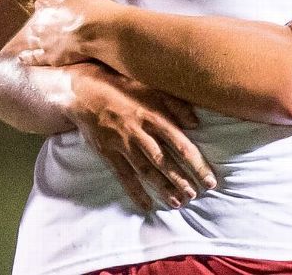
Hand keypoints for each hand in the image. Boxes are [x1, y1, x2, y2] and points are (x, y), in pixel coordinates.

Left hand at [17, 0, 102, 66]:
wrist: (96, 30)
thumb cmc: (89, 8)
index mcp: (47, 8)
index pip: (41, 5)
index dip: (45, 5)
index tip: (47, 4)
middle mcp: (42, 25)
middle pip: (36, 23)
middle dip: (41, 23)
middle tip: (47, 24)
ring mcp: (45, 42)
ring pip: (34, 40)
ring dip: (34, 39)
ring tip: (32, 39)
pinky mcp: (51, 57)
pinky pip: (35, 58)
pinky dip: (28, 58)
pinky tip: (22, 58)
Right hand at [66, 64, 215, 210]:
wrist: (83, 92)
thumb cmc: (121, 87)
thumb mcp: (149, 88)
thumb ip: (175, 104)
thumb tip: (196, 123)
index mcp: (153, 115)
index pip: (180, 144)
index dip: (196, 164)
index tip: (209, 179)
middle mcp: (139, 132)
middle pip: (164, 161)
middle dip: (181, 180)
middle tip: (195, 196)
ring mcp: (122, 144)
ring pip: (146, 171)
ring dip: (163, 188)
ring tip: (178, 202)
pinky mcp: (108, 153)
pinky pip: (124, 176)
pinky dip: (135, 192)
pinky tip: (147, 204)